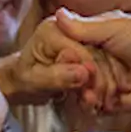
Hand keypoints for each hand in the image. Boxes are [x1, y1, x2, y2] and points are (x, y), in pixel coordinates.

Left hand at [0, 16, 128, 109]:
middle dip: (102, 80)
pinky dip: (108, 79)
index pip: (82, 51)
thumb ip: (57, 76)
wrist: (22, 80)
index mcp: (53, 31)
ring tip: (106, 102)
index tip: (94, 94)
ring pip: (105, 58)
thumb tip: (83, 74)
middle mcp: (68, 29)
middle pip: (97, 54)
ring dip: (108, 82)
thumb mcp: (35, 80)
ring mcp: (80, 36)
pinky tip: (107, 95)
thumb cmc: (23, 79)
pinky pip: (104, 62)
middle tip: (102, 102)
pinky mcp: (87, 46)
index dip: (91, 74)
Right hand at [54, 10, 130, 111]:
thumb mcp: (115, 27)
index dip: (67, 53)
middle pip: (74, 70)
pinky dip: (97, 103)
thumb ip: (84, 27)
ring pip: (82, 89)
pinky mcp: (115, 102)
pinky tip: (103, 98)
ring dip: (90, 88)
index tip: (65, 55)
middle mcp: (102, 61)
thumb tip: (58, 15)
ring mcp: (107, 82)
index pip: (71, 48)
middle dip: (80, 73)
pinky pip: (96, 107)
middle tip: (86, 72)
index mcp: (101, 39)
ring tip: (101, 87)